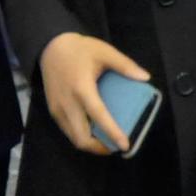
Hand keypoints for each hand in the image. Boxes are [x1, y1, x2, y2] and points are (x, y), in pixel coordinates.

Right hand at [37, 32, 149, 153]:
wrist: (50, 48)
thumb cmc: (79, 50)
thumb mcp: (104, 51)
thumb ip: (124, 65)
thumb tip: (145, 77)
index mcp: (82, 89)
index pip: (98, 116)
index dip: (112, 133)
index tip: (125, 146)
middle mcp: (67, 103)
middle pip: (81, 138)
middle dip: (100, 148)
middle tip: (116, 146)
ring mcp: (57, 109)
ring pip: (73, 138)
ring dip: (90, 144)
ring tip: (106, 140)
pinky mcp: (53, 111)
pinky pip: (67, 131)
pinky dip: (81, 136)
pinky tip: (93, 130)